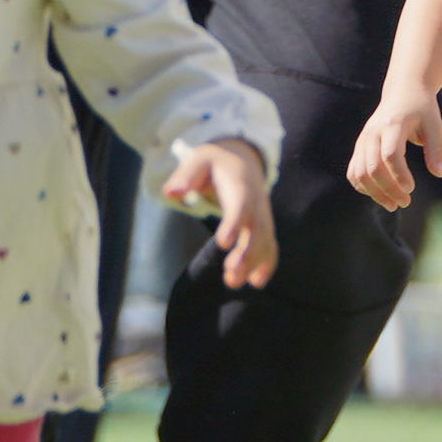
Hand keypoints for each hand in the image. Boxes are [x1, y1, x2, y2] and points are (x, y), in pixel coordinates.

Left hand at [164, 141, 276, 287]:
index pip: (241, 207)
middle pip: (258, 230)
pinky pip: (270, 247)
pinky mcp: (264, 227)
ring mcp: (262, 217)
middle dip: (248, 253)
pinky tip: (255, 283)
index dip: (235, 224)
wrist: (244, 158)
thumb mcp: (200, 159)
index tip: (223, 243)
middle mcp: (256, 203)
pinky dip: (266, 265)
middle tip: (231, 273)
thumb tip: (171, 193)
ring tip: (232, 282)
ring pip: (264, 242)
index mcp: (241, 186)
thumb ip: (186, 175)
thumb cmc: (216, 161)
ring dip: (252, 264)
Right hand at [349, 90, 441, 211]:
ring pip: (360, 173)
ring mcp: (363, 140)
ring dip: (375, 193)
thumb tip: (439, 173)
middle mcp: (373, 132)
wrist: (403, 92)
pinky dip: (363, 187)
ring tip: (394, 205)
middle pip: (373, 168)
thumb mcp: (434, 124)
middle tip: (406, 202)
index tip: (411, 189)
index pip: (390, 154)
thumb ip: (437, 149)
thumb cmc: (422, 109)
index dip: (399, 175)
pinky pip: (354, 172)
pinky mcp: (359, 147)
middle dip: (389, 189)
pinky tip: (380, 196)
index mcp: (393, 124)